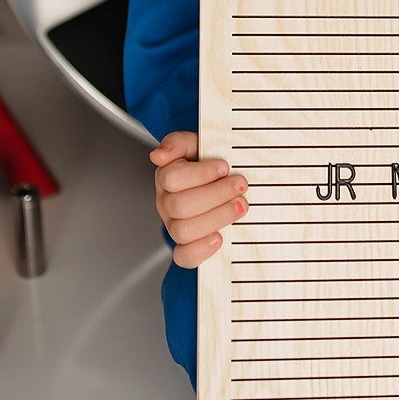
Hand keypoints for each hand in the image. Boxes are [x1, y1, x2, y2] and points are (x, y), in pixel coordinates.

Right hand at [150, 130, 246, 267]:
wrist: (225, 180)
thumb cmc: (209, 163)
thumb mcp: (196, 143)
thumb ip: (177, 143)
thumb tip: (158, 155)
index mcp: (166, 177)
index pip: (172, 178)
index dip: (201, 173)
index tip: (224, 166)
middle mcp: (167, 203)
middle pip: (180, 206)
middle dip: (216, 194)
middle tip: (239, 185)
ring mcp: (175, 225)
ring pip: (184, 230)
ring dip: (217, 217)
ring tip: (239, 205)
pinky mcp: (186, 246)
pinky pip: (184, 256)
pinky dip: (201, 249)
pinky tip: (219, 237)